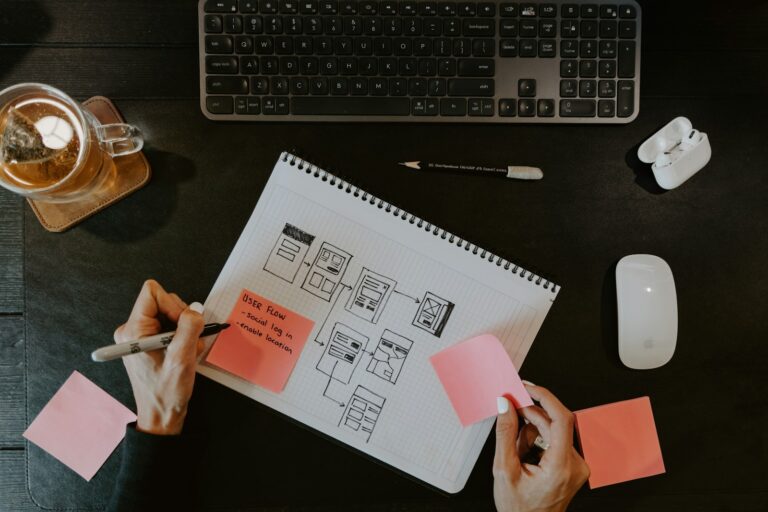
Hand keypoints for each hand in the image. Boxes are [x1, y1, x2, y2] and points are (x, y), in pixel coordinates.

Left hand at [113, 279, 204, 435]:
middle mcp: (132, 330)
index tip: (184, 324)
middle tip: (188, 342)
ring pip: (170, 314)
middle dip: (182, 319)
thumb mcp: (182, 359)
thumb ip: (189, 329)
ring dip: (185, 331)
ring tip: (188, 352)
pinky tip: (185, 355)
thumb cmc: (166, 393)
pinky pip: (170, 326)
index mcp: (133, 331)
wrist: (161, 417)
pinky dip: (182, 338)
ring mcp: (139, 336)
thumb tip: (196, 308)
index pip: (152, 293)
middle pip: (163, 301)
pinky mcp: (147, 342)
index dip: (173, 304)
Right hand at [493, 383, 589, 511]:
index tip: (528, 388)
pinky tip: (525, 452)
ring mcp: (576, 466)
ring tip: (516, 448)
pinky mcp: (573, 465)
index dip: (545, 398)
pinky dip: (538, 440)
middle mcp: (575, 465)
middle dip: (531, 416)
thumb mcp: (503, 470)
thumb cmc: (519, 508)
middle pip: (555, 423)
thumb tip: (505, 406)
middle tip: (510, 410)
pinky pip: (556, 440)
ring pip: (555, 430)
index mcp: (561, 467)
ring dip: (533, 430)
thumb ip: (505, 434)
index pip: (562, 419)